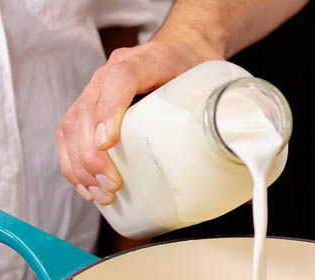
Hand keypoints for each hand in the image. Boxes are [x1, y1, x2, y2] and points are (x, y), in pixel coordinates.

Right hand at [56, 37, 222, 204]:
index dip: (109, 111)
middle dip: (91, 156)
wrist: (182, 49)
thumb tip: (245, 193)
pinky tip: (87, 187)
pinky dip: (73, 164)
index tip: (109, 144)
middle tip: (112, 186)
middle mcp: (112, 74)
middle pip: (85, 111)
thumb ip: (228, 133)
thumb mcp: (215, 88)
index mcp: (146, 61)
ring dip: (79, 166)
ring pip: (70, 126)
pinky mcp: (90, 109)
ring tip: (101, 195)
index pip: (120, 79)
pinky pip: (68, 136)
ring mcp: (96, 91)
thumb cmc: (195, 69)